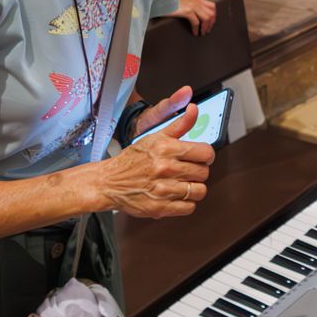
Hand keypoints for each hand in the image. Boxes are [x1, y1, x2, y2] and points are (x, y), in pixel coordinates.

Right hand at [95, 92, 212, 217]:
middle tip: (188, 171)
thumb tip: (194, 109)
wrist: (109, 182)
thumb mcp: (155, 137)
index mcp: (166, 149)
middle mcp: (165, 169)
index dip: (207, 156)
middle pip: (204, 173)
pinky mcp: (160, 208)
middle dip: (198, 172)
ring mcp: (163, 190)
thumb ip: (180, 124)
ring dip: (194, 188)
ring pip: (199, 191)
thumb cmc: (133, 159)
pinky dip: (186, 203)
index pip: (205, 153)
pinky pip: (189, 208)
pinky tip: (177, 195)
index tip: (202, 158)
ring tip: (183, 184)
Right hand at [174, 0, 216, 35]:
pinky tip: (195, 32)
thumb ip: (190, 5)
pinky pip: (196, 22)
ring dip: (205, 27)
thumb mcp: (183, 1)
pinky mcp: (186, 11)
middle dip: (211, 23)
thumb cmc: (169, 2)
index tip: (210, 24)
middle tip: (207, 30)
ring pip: (206, 18)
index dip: (213, 16)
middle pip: (211, 13)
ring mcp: (192, 5)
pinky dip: (197, 29)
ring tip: (202, 33)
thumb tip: (195, 14)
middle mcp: (196, 1)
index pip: (212, 6)